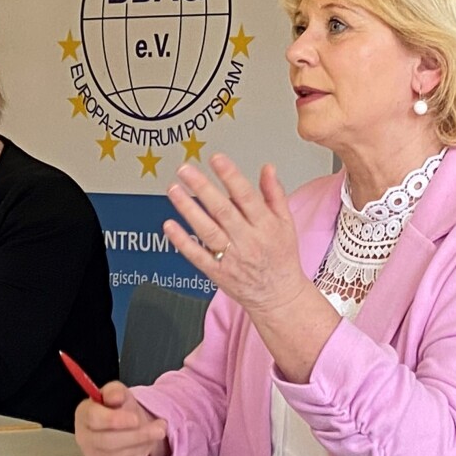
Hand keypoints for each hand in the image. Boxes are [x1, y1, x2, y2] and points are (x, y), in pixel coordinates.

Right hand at [75, 382, 169, 455]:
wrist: (121, 424)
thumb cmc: (116, 407)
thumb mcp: (117, 391)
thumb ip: (114, 391)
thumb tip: (115, 397)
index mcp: (84, 413)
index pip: (94, 418)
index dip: (115, 420)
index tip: (135, 419)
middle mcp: (84, 436)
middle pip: (108, 441)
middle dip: (137, 435)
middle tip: (159, 428)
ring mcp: (93, 454)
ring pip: (120, 454)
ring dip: (144, 443)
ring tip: (158, 430)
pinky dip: (141, 453)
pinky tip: (147, 441)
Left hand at [163, 155, 338, 381]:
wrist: (278, 296)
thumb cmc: (281, 257)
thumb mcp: (287, 224)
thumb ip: (275, 194)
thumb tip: (267, 168)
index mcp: (266, 226)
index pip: (246, 196)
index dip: (231, 176)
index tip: (216, 159)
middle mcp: (248, 240)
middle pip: (222, 211)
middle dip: (203, 188)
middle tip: (185, 170)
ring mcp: (231, 258)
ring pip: (207, 230)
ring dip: (188, 209)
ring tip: (173, 190)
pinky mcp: (217, 272)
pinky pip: (197, 255)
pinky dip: (182, 241)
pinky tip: (169, 225)